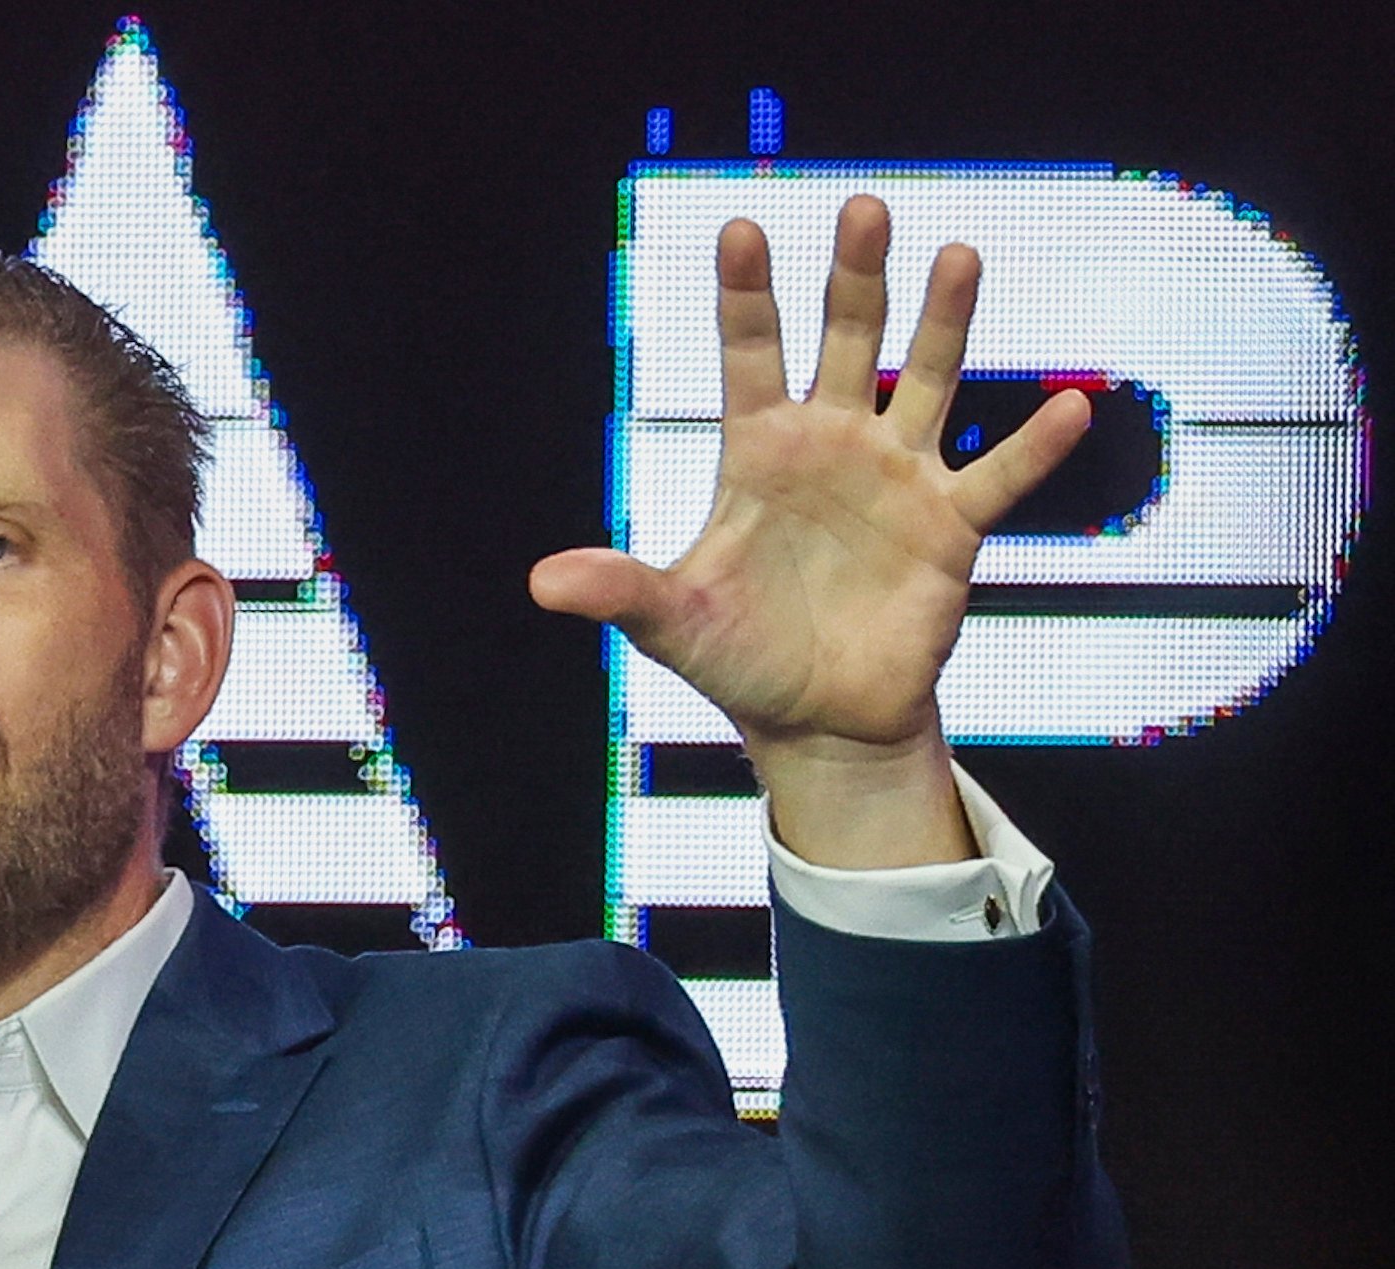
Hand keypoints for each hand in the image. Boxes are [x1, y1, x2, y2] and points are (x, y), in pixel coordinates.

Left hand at [530, 196, 1088, 853]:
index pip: (749, 354)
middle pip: (847, 340)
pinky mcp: (950, 528)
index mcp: (760, 451)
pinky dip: (1033, 446)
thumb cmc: (741, 658)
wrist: (816, 718)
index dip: (746, 295)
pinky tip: (1070, 405)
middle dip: (856, 276)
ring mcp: (897, 478)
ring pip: (926, 380)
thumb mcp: (671, 622)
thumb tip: (542, 583)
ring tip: (960, 254)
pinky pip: (997, 477)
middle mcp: (833, 446)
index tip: (742, 228)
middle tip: (865, 207)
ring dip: (944, 321)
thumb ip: (618, 589)